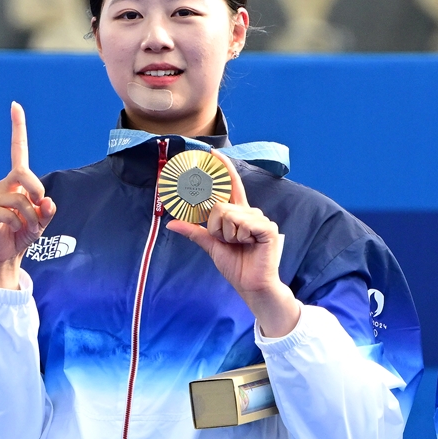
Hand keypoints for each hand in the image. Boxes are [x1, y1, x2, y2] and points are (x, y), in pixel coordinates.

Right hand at [0, 101, 55, 289]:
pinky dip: (17, 225)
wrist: (5, 255)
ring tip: (27, 228)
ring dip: (30, 217)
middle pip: (23, 173)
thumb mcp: (41, 223)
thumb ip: (47, 211)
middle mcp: (5, 185)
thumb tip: (47, 201)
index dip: (18, 129)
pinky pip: (8, 214)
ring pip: (19, 199)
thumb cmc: (23, 235)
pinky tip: (13, 230)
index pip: (18, 151)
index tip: (15, 105)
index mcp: (19, 183)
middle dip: (36, 190)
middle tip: (40, 207)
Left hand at [168, 151, 299, 336]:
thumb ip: (194, 231)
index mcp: (239, 214)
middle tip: (228, 242)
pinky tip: (249, 244)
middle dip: (216, 227)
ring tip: (239, 245)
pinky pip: (242, 223)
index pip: (231, 186)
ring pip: (228, 214)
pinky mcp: (266, 228)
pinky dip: (239, 236)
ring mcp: (260, 219)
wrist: (251, 285)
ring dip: (227, 234)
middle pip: (220, 206)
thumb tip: (171, 223)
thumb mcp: (211, 245)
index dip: (223, 169)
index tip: (213, 153)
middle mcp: (250, 213)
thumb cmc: (236, 265)